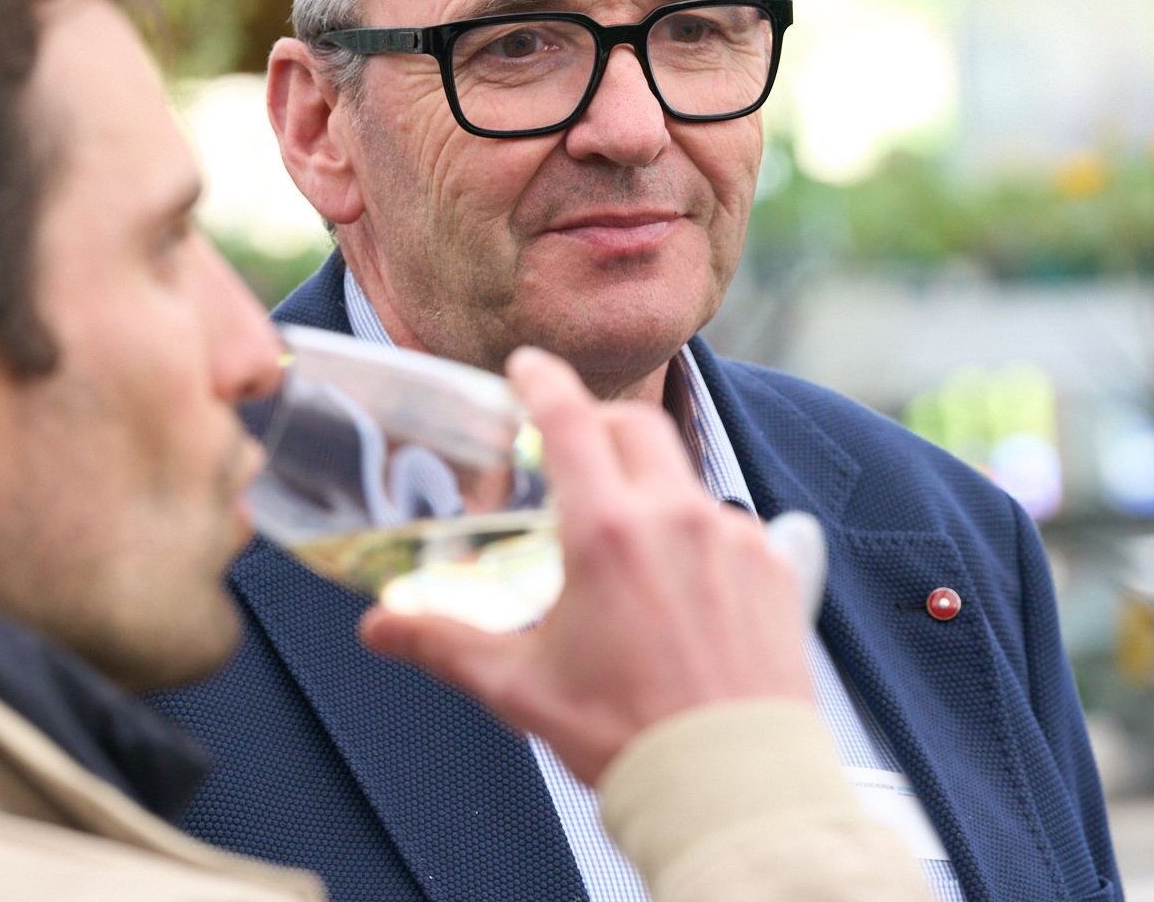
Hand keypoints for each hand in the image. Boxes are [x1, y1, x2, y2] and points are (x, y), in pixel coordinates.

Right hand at [359, 346, 815, 784]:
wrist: (730, 786)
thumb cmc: (629, 738)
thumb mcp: (522, 689)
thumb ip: (445, 643)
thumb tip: (380, 627)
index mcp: (607, 534)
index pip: (569, 420)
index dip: (543, 381)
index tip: (529, 366)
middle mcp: (675, 519)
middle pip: (635, 427)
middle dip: (599, 423)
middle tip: (572, 444)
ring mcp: (732, 539)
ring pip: (682, 481)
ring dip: (648, 492)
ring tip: (625, 547)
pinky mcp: (773, 567)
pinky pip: (728, 526)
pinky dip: (696, 538)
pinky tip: (680, 588)